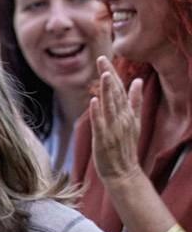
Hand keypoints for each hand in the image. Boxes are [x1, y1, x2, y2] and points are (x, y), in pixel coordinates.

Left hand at [89, 56, 144, 189]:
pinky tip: (94, 101)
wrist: (124, 172)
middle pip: (115, 94)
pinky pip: (100, 124)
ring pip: (110, 106)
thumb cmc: (125, 146)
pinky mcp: (104, 139)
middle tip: (101, 59)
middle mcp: (122, 119)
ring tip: (104, 74)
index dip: (112, 74)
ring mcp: (113, 129)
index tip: (105, 59)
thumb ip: (135, 101)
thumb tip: (137, 81)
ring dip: (107, 90)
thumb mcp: (134, 121)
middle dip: (108, 76)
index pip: (120, 89)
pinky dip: (98, 112)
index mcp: (127, 113)